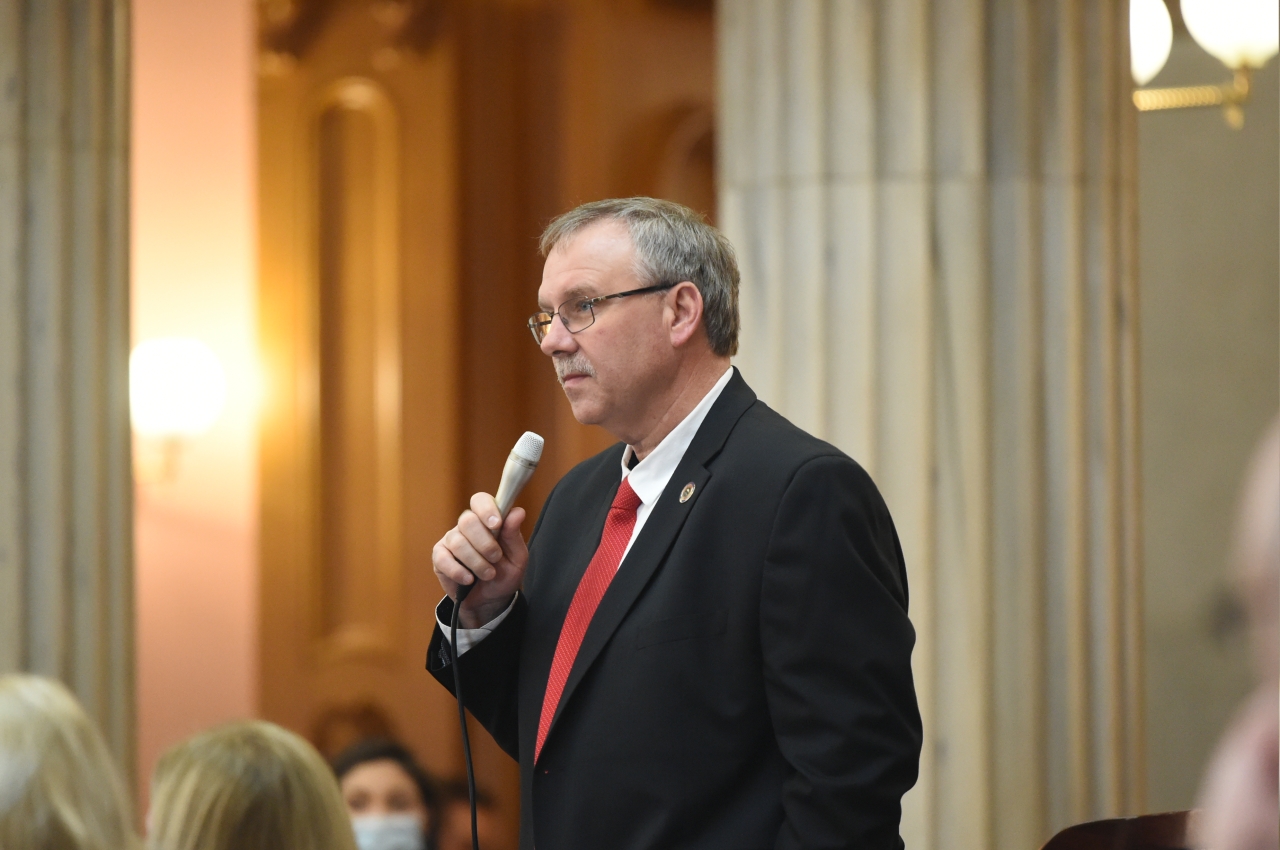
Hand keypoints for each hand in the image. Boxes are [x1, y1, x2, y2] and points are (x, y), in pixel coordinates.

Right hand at [432, 492, 527, 627]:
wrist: (490, 600)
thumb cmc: (505, 574)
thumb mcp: (517, 558)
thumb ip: (514, 535)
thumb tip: (518, 511)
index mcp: (487, 519)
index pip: (480, 501)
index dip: (486, 509)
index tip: (497, 524)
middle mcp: (467, 526)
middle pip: (467, 521)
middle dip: (484, 543)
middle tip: (496, 558)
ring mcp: (451, 540)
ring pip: (457, 542)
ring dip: (476, 562)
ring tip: (488, 574)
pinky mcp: (439, 557)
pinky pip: (443, 559)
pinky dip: (458, 571)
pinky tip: (469, 580)